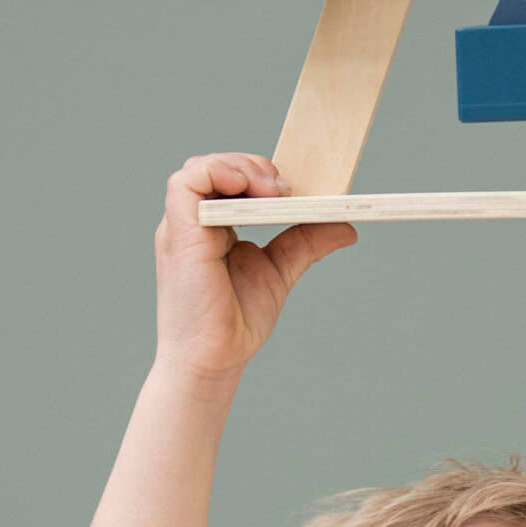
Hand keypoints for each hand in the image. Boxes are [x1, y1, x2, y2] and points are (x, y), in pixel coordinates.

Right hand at [153, 153, 355, 382]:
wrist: (215, 360)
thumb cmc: (234, 321)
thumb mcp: (280, 269)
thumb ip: (306, 242)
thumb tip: (346, 226)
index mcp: (212, 226)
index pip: (227, 178)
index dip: (257, 172)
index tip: (291, 191)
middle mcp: (193, 222)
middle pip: (213, 166)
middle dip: (253, 166)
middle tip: (284, 190)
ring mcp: (182, 227)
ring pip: (198, 168)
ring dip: (239, 167)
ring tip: (270, 190)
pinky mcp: (179, 234)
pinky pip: (185, 184)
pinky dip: (217, 173)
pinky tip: (246, 188)